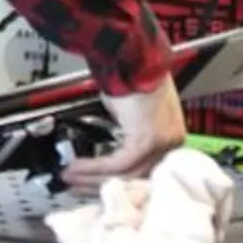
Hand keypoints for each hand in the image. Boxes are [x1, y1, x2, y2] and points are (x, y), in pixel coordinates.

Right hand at [63, 77, 185, 188]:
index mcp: (171, 137)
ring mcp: (161, 143)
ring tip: (70, 177)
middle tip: (78, 185)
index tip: (95, 183)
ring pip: (125, 173)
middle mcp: (171, 143)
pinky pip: (117, 163)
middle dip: (101, 182)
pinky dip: (94, 166)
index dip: (116, 179)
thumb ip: (125, 134)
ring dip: (93, 177)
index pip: (144, 170)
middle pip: (135, 176)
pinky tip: (77, 167)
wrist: (132, 57)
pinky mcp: (145, 141)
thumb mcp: (130, 112)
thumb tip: (108, 148)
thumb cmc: (132, 73)